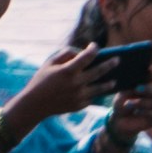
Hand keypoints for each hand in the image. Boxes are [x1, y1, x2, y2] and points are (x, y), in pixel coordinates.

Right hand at [8, 42, 126, 126]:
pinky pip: (92, 98)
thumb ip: (65, 54)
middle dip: (110, 64)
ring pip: (100, 88)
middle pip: (99, 71)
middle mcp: (76, 83)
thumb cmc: (41, 81)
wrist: (34, 105)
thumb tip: (81, 52)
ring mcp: (79, 96)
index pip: (87, 56)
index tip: (95, 46)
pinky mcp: (79, 106)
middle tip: (117, 60)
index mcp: (68, 71)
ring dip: (108, 83)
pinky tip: (97, 91)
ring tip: (113, 80)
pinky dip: (95, 94)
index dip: (93, 49)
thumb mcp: (49, 63)